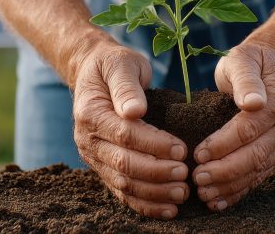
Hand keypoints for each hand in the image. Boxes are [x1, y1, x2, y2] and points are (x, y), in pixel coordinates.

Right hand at [72, 41, 189, 219]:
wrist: (94, 73)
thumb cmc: (113, 66)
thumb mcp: (121, 64)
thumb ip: (126, 86)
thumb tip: (135, 111)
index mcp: (90, 113)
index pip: (125, 135)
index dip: (154, 144)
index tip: (182, 148)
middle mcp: (88, 140)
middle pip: (124, 164)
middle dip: (157, 173)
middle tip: (186, 175)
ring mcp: (94, 157)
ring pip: (123, 184)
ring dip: (154, 192)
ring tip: (182, 193)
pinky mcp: (103, 168)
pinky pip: (122, 192)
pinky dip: (145, 204)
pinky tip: (168, 209)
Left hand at [192, 42, 274, 210]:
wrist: (271, 67)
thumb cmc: (250, 62)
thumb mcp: (243, 59)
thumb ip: (246, 79)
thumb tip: (253, 103)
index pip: (248, 128)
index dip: (223, 143)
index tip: (199, 152)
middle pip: (254, 154)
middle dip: (224, 170)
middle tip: (197, 178)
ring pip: (257, 170)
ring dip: (229, 185)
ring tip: (204, 193)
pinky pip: (258, 175)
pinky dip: (239, 190)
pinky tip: (219, 201)